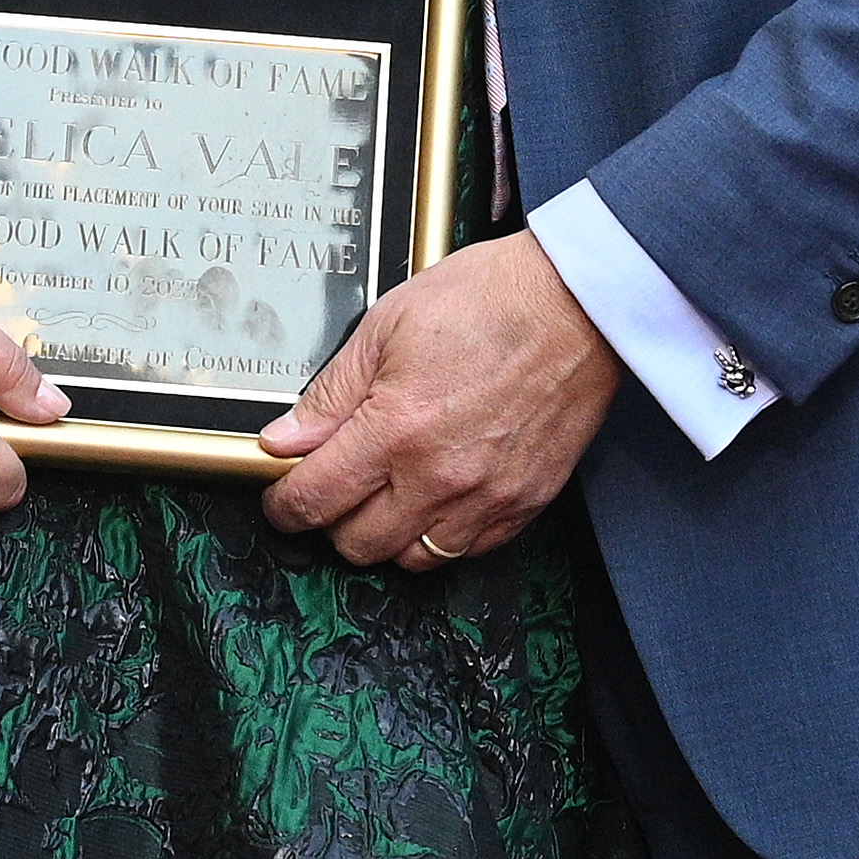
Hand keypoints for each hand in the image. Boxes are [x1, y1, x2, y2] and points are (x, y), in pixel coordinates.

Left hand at [257, 233, 619, 568]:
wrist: (578, 303)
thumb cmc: (488, 299)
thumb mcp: (388, 324)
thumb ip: (332, 392)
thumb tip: (285, 439)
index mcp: (395, 428)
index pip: (315, 499)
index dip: (283, 506)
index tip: (280, 498)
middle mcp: (438, 476)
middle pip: (357, 544)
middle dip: (331, 521)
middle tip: (334, 487)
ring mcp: (486, 497)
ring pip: (411, 559)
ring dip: (387, 534)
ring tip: (386, 494)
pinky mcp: (525, 503)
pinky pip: (467, 551)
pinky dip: (441, 534)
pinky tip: (436, 496)